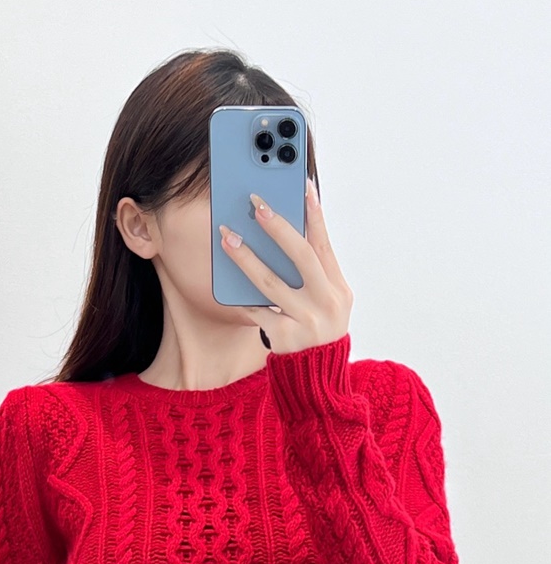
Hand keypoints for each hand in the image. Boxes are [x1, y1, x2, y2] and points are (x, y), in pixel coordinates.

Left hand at [218, 177, 352, 354]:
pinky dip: (240, 295)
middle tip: (256, 205)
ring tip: (228, 236)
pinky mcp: (285, 339)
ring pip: (270, 283)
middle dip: (278, 228)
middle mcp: (327, 304)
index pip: (325, 246)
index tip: (301, 185)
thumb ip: (312, 274)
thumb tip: (284, 232)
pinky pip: (256, 311)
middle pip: (301, 258)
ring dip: (246, 257)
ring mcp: (307, 323)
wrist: (317, 379)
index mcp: (339, 290)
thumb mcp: (326, 302)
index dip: (314, 215)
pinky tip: (223, 279)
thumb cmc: (316, 330)